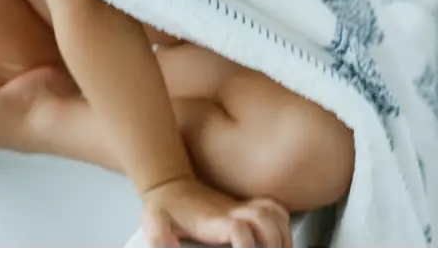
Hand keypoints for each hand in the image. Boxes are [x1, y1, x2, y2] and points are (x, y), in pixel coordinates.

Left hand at [141, 176, 291, 247]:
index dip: (247, 245)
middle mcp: (231, 211)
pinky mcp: (244, 208)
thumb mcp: (154, 222)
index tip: (246, 254)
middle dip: (274, 241)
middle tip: (271, 255)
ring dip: (282, 233)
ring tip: (282, 249)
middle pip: (264, 220)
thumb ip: (161, 239)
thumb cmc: (163, 206)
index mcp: (212, 220)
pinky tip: (280, 237)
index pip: (239, 230)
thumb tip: (171, 251)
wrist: (167, 182)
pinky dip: (283, 222)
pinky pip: (273, 208)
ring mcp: (240, 208)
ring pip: (273, 213)